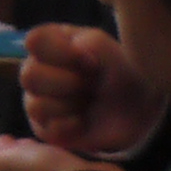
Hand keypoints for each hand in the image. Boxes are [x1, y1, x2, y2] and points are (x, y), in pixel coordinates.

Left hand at [0, 138, 104, 170]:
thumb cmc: (40, 170)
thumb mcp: (1, 162)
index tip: (7, 139)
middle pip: (15, 168)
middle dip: (17, 152)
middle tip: (25, 141)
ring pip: (36, 167)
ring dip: (37, 154)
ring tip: (43, 144)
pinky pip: (56, 169)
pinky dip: (55, 159)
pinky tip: (60, 152)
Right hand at [19, 24, 160, 157]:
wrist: (141, 111)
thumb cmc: (123, 74)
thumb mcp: (112, 50)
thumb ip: (90, 41)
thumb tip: (72, 50)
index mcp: (50, 43)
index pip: (35, 41)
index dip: (64, 53)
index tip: (91, 62)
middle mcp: (37, 69)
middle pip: (29, 76)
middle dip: (68, 83)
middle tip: (90, 85)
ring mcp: (37, 98)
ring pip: (36, 105)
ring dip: (71, 105)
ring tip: (88, 102)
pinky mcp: (45, 127)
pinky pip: (47, 129)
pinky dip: (72, 126)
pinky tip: (84, 121)